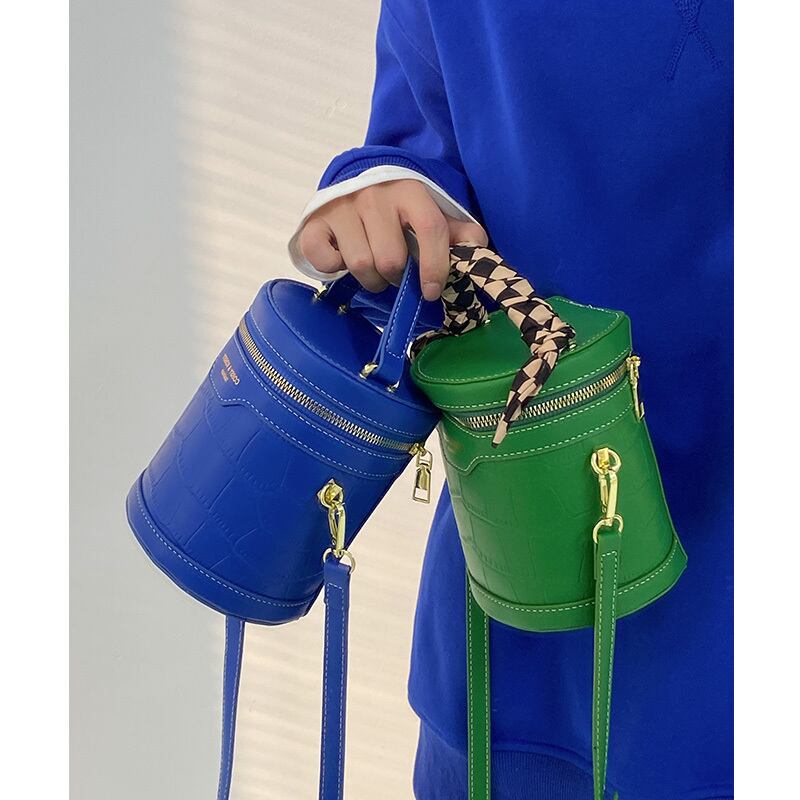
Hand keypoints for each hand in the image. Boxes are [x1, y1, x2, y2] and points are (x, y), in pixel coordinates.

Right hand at [298, 179, 486, 299]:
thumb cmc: (396, 207)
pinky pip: (325, 261)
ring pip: (361, 265)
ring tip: (373, 270)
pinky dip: (334, 269)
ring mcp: (341, 207)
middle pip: (392, 259)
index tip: (431, 291)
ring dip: (370, 279)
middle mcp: (374, 195)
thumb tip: (477, 246)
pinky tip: (342, 259)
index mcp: (409, 190)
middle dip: (397, 277)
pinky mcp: (314, 223)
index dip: (436, 266)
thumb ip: (453, 231)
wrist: (352, 180)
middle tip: (396, 274)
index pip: (431, 229)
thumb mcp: (427, 212)